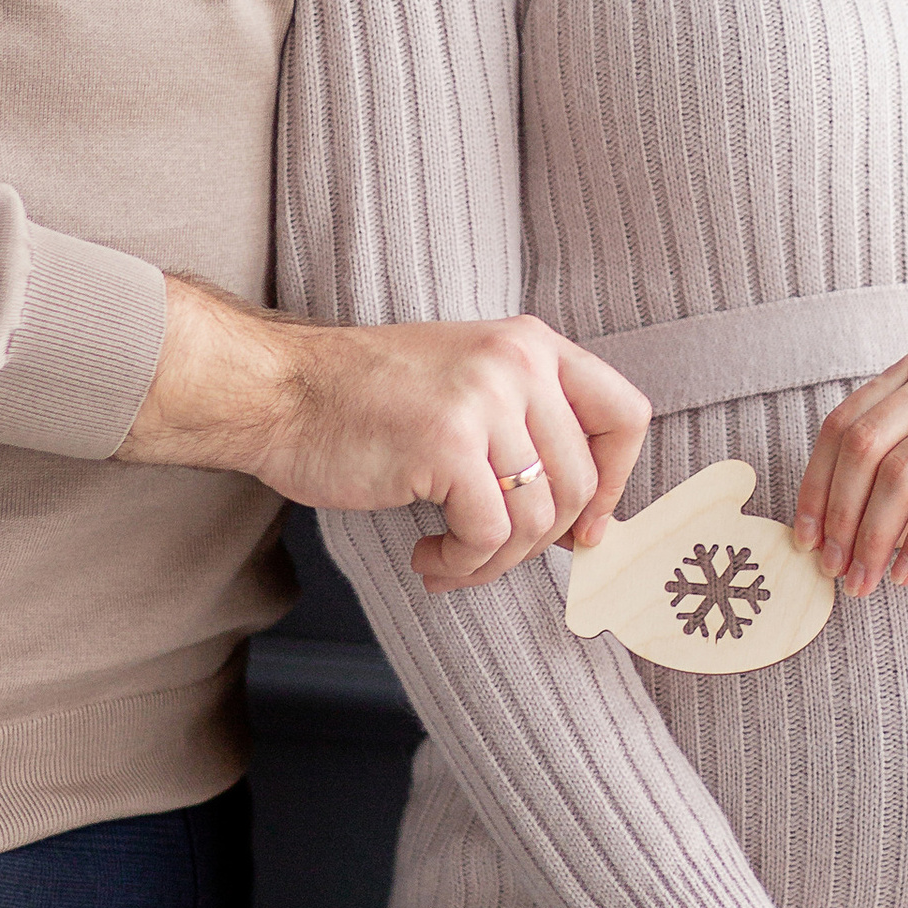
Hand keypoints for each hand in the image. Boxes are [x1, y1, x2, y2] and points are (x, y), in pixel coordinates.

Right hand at [117, 277, 648, 588]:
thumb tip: (588, 524)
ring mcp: (484, 399)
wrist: (280, 392)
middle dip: (537, 541)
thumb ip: (529, 433)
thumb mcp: (467, 388)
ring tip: (449, 558)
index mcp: (531, 343)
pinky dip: (462, 565)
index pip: (627, 415)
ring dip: (493, 562)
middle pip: (579, 484)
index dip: (614, 483)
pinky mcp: (447, 444)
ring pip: (536, 519)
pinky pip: (490, 536)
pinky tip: (427, 557)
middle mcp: (518, 362)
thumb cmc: (365, 403)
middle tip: (485, 550)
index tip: (581, 526)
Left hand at [791, 353, 907, 597]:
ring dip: (873, 538)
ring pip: (899, 474)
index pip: (843, 424)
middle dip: (840, 515)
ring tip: (865, 582)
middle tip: (833, 569)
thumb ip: (883, 487)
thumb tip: (819, 531)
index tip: (804, 538)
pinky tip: (907, 574)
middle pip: (863, 444)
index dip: (816, 485)